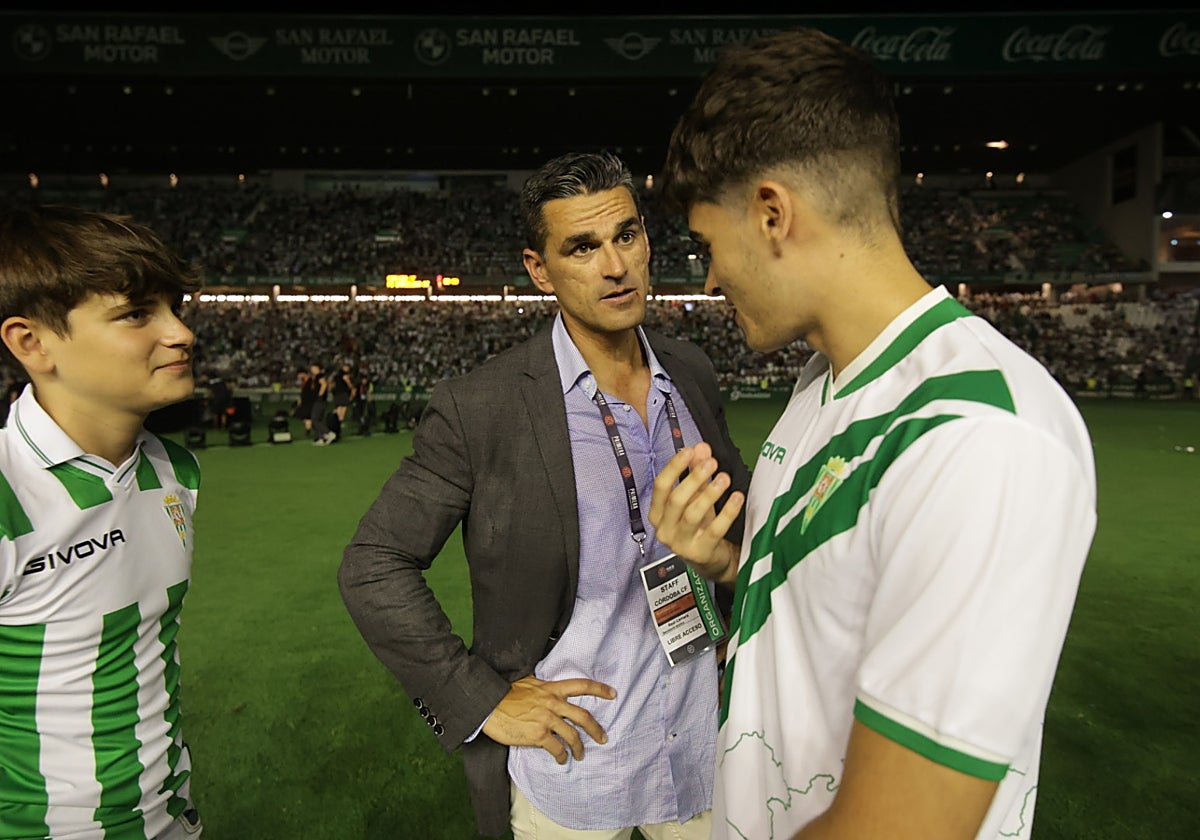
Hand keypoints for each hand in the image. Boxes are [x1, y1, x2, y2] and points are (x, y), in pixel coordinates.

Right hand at [481, 675, 615, 763]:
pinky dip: (561, 756)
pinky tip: (561, 759)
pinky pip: (556, 748)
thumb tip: (547, 684)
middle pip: (583, 716)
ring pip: (572, 735)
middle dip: (596, 729)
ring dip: (579, 748)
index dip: (599, 689)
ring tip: (580, 755)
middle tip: (603, 738)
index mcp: (551, 689)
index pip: (581, 686)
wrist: (489, 705)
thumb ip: (542, 685)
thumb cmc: (505, 693)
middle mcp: (552, 704)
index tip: (613, 693)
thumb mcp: (527, 681)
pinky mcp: (537, 735)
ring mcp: (546, 720)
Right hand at [649, 442, 744, 586]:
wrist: (711, 561)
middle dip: (694, 478)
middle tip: (712, 462)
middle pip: (676, 499)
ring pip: (693, 514)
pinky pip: (715, 530)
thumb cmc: (699, 526)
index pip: (660, 487)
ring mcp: (681, 544)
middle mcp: (665, 530)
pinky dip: (727, 512)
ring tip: (725, 478)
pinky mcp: (700, 553)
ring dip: (710, 493)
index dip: (674, 467)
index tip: (689, 451)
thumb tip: (701, 447)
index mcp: (658, 514)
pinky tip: (738, 497)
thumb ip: (695, 472)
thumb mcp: (696, 497)